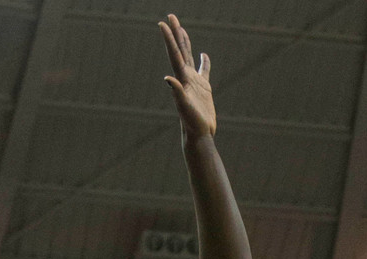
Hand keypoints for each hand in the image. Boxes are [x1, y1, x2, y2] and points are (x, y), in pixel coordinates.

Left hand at [159, 13, 215, 137]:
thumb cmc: (192, 124)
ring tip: (182, 28)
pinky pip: (203, 71)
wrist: (199, 135)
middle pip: (180, 51)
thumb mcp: (184, 108)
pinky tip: (203, 55)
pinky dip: (204, 62)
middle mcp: (186, 78)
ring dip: (185, 43)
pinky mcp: (203, 89)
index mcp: (182, 79)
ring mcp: (194, 82)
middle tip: (171, 16)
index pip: (175, 55)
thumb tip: (168, 78)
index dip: (169, 39)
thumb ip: (177, 92)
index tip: (163, 23)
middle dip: (175, 33)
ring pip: (189, 57)